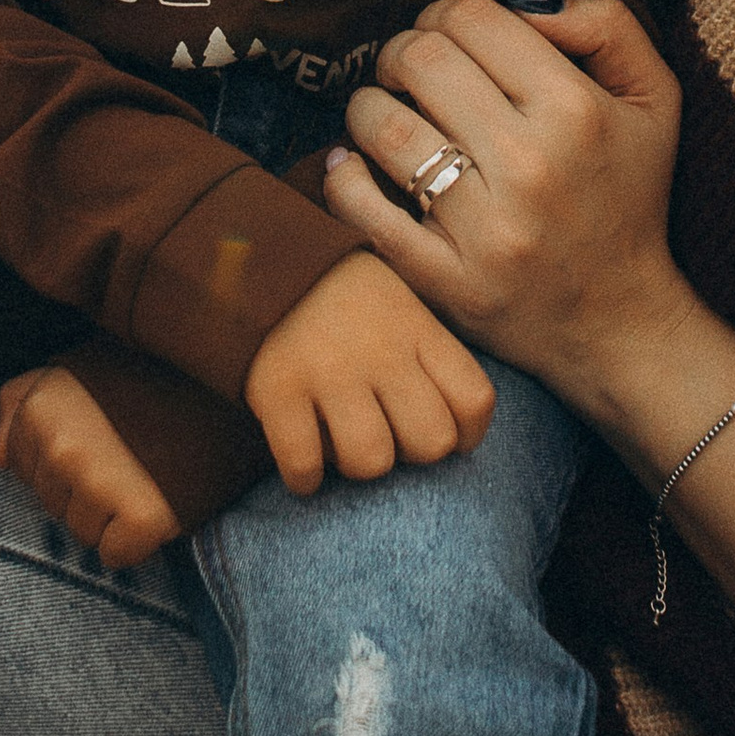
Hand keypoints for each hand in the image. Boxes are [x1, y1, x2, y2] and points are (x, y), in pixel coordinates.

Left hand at [0, 359, 181, 569]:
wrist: (229, 385)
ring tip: (145, 474)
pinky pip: (115, 556)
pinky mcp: (140, 518)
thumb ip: (24, 402)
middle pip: (52, 504)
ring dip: (110, 516)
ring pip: (81, 533)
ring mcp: (99, 483)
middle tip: (129, 457)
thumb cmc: (149, 377)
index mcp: (39, 408)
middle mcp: (61, 447)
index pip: (20, 469)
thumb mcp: (76, 370)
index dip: (61, 460)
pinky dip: (136, 542)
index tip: (100, 439)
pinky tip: (157, 501)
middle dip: (85, 491)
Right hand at [242, 251, 498, 497]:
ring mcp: (329, 371)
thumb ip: (428, 356)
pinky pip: (304, 465)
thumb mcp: (400, 305)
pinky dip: (304, 479)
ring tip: (340, 443)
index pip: (475, 400)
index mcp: (417, 327)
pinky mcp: (277, 389)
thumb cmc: (342, 298)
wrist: (259, 256)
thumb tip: (455, 432)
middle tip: (386, 436)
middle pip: (431, 442)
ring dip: (356, 465)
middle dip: (411, 453)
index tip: (445, 434)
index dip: (466, 434)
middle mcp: (381, 350)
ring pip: (372, 462)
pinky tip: (303, 464)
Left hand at [323, 0, 690, 425]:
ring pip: (381, 127)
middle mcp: (528, 163)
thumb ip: (605, 25)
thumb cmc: (628, 196)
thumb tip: (525, 0)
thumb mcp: (655, 100)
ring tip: (383, 115)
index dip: (443, 14)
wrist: (618, 322)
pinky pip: (362, 208)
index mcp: (576, 109)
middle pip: (418, 60)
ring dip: (367, 107)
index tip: (444, 38)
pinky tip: (350, 165)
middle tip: (406, 72)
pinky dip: (342, 176)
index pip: (471, 18)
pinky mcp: (445, 279)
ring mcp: (483, 227)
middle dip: (399, 53)